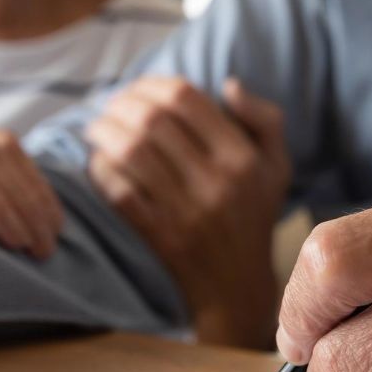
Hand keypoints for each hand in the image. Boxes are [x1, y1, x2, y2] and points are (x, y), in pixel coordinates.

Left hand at [86, 78, 288, 349]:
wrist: (237, 288)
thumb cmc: (253, 217)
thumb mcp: (276, 167)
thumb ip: (263, 120)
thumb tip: (228, 84)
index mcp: (242, 158)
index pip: (187, 99)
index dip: (152, 84)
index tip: (137, 88)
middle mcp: (217, 182)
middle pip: (153, 120)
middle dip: (121, 104)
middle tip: (108, 105)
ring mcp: (187, 211)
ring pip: (131, 152)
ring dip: (104, 132)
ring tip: (95, 128)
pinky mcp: (161, 236)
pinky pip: (120, 192)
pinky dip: (102, 170)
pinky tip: (97, 161)